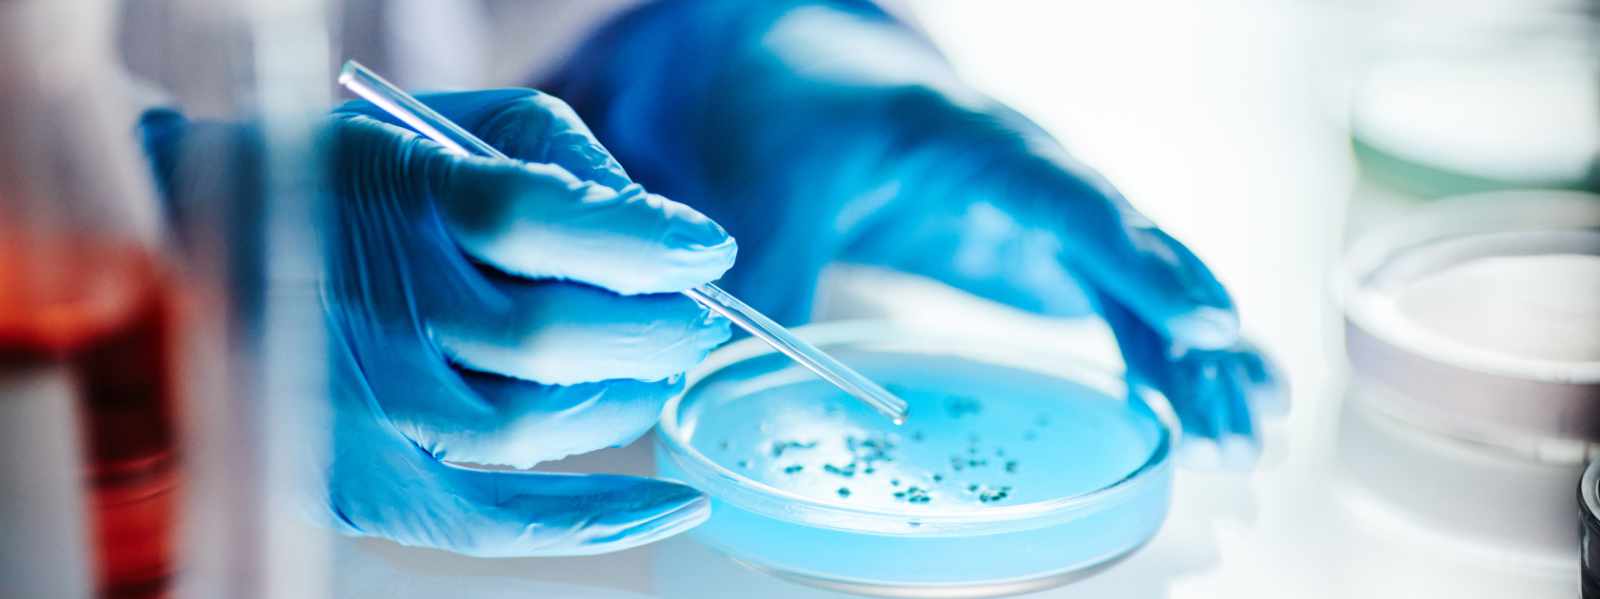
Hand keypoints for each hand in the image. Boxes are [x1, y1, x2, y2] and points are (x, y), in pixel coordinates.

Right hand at [318, 89, 734, 555]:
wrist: (182, 256)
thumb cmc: (335, 184)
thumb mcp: (431, 125)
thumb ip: (545, 158)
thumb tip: (660, 231)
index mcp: (386, 195)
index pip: (540, 218)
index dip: (645, 240)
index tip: (705, 251)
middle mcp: (370, 305)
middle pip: (550, 334)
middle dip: (654, 329)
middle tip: (694, 318)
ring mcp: (362, 405)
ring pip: (536, 423)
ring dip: (627, 398)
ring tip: (654, 368)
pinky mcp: (362, 481)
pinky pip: (493, 519)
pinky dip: (596, 519)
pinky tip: (673, 504)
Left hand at [545, 0, 1284, 466]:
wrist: (796, 80)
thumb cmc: (794, 118)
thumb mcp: (771, 190)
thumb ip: (778, 276)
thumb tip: (764, 376)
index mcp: (975, 143)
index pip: (1074, 204)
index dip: (1140, 266)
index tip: (1204, 325)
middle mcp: (1031, 175)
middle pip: (1136, 249)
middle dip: (1201, 331)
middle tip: (1254, 412)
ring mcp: (1044, 214)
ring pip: (1140, 283)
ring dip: (1195, 357)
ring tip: (1250, 436)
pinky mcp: (1038, 250)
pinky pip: (1114, 302)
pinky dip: (1155, 356)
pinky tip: (1199, 414)